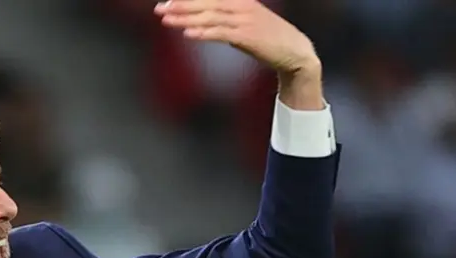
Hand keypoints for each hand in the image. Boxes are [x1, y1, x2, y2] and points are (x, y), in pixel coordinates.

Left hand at [153, 0, 319, 76]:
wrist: (296, 53)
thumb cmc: (270, 41)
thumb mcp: (246, 25)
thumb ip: (226, 22)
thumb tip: (204, 25)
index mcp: (240, 1)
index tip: (167, 2)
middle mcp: (242, 6)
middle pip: (205, 3)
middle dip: (180, 6)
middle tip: (159, 9)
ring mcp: (245, 20)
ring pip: (209, 17)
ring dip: (186, 18)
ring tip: (166, 21)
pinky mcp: (248, 36)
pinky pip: (221, 33)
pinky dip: (204, 32)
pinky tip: (188, 34)